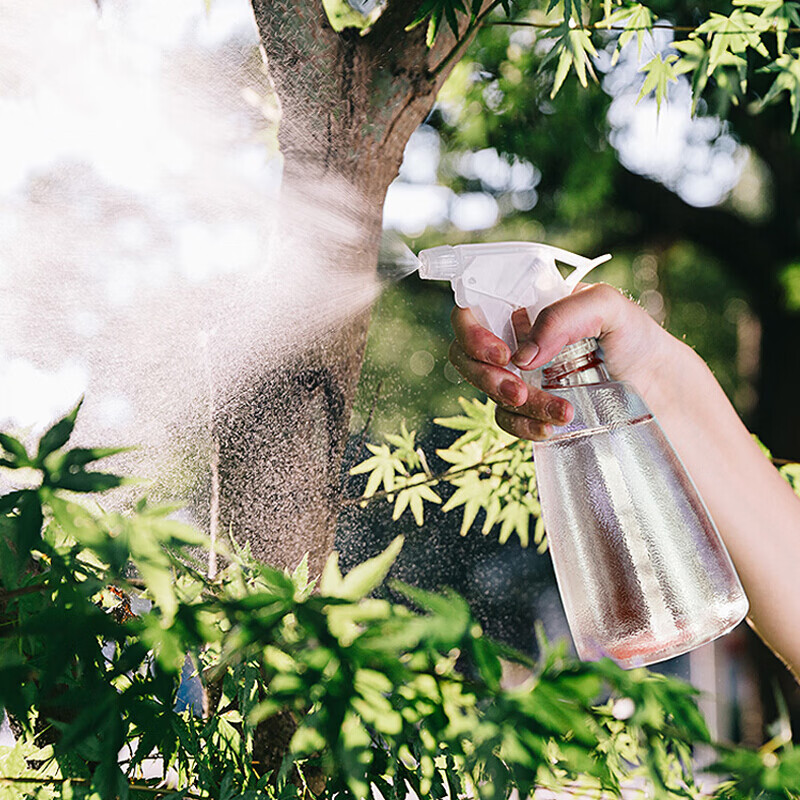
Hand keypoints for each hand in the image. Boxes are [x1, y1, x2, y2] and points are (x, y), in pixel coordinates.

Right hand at [449, 283, 681, 440]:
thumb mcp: (611, 309)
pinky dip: (524, 426)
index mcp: (527, 308)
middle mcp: (517, 342)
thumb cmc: (640, 342)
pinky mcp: (531, 411)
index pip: (475, 309)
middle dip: (486, 376)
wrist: (666, 395)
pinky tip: (552, 427)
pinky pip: (507, 421)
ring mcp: (522, 379)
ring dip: (516, 405)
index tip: (502, 353)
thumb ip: (565, 315)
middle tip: (517, 389)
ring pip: (488, 393)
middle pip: (467, 356)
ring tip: (561, 412)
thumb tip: (522, 355)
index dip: (472, 331)